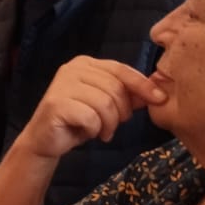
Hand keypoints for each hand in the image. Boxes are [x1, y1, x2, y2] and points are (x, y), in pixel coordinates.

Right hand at [15, 57, 163, 161]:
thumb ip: (127, 96)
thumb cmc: (77, 121)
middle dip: (121, 111)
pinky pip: (90, 117)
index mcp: (85, 64)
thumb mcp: (106, 105)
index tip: (159, 98)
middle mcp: (72, 69)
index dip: (142, 84)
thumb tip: (157, 93)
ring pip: (105, 103)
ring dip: (108, 123)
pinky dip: (94, 129)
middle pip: (115, 88)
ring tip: (101, 131)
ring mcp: (62, 85)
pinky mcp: (56, 104)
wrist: (45, 140)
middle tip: (113, 125)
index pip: (121, 70)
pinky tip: (87, 132)